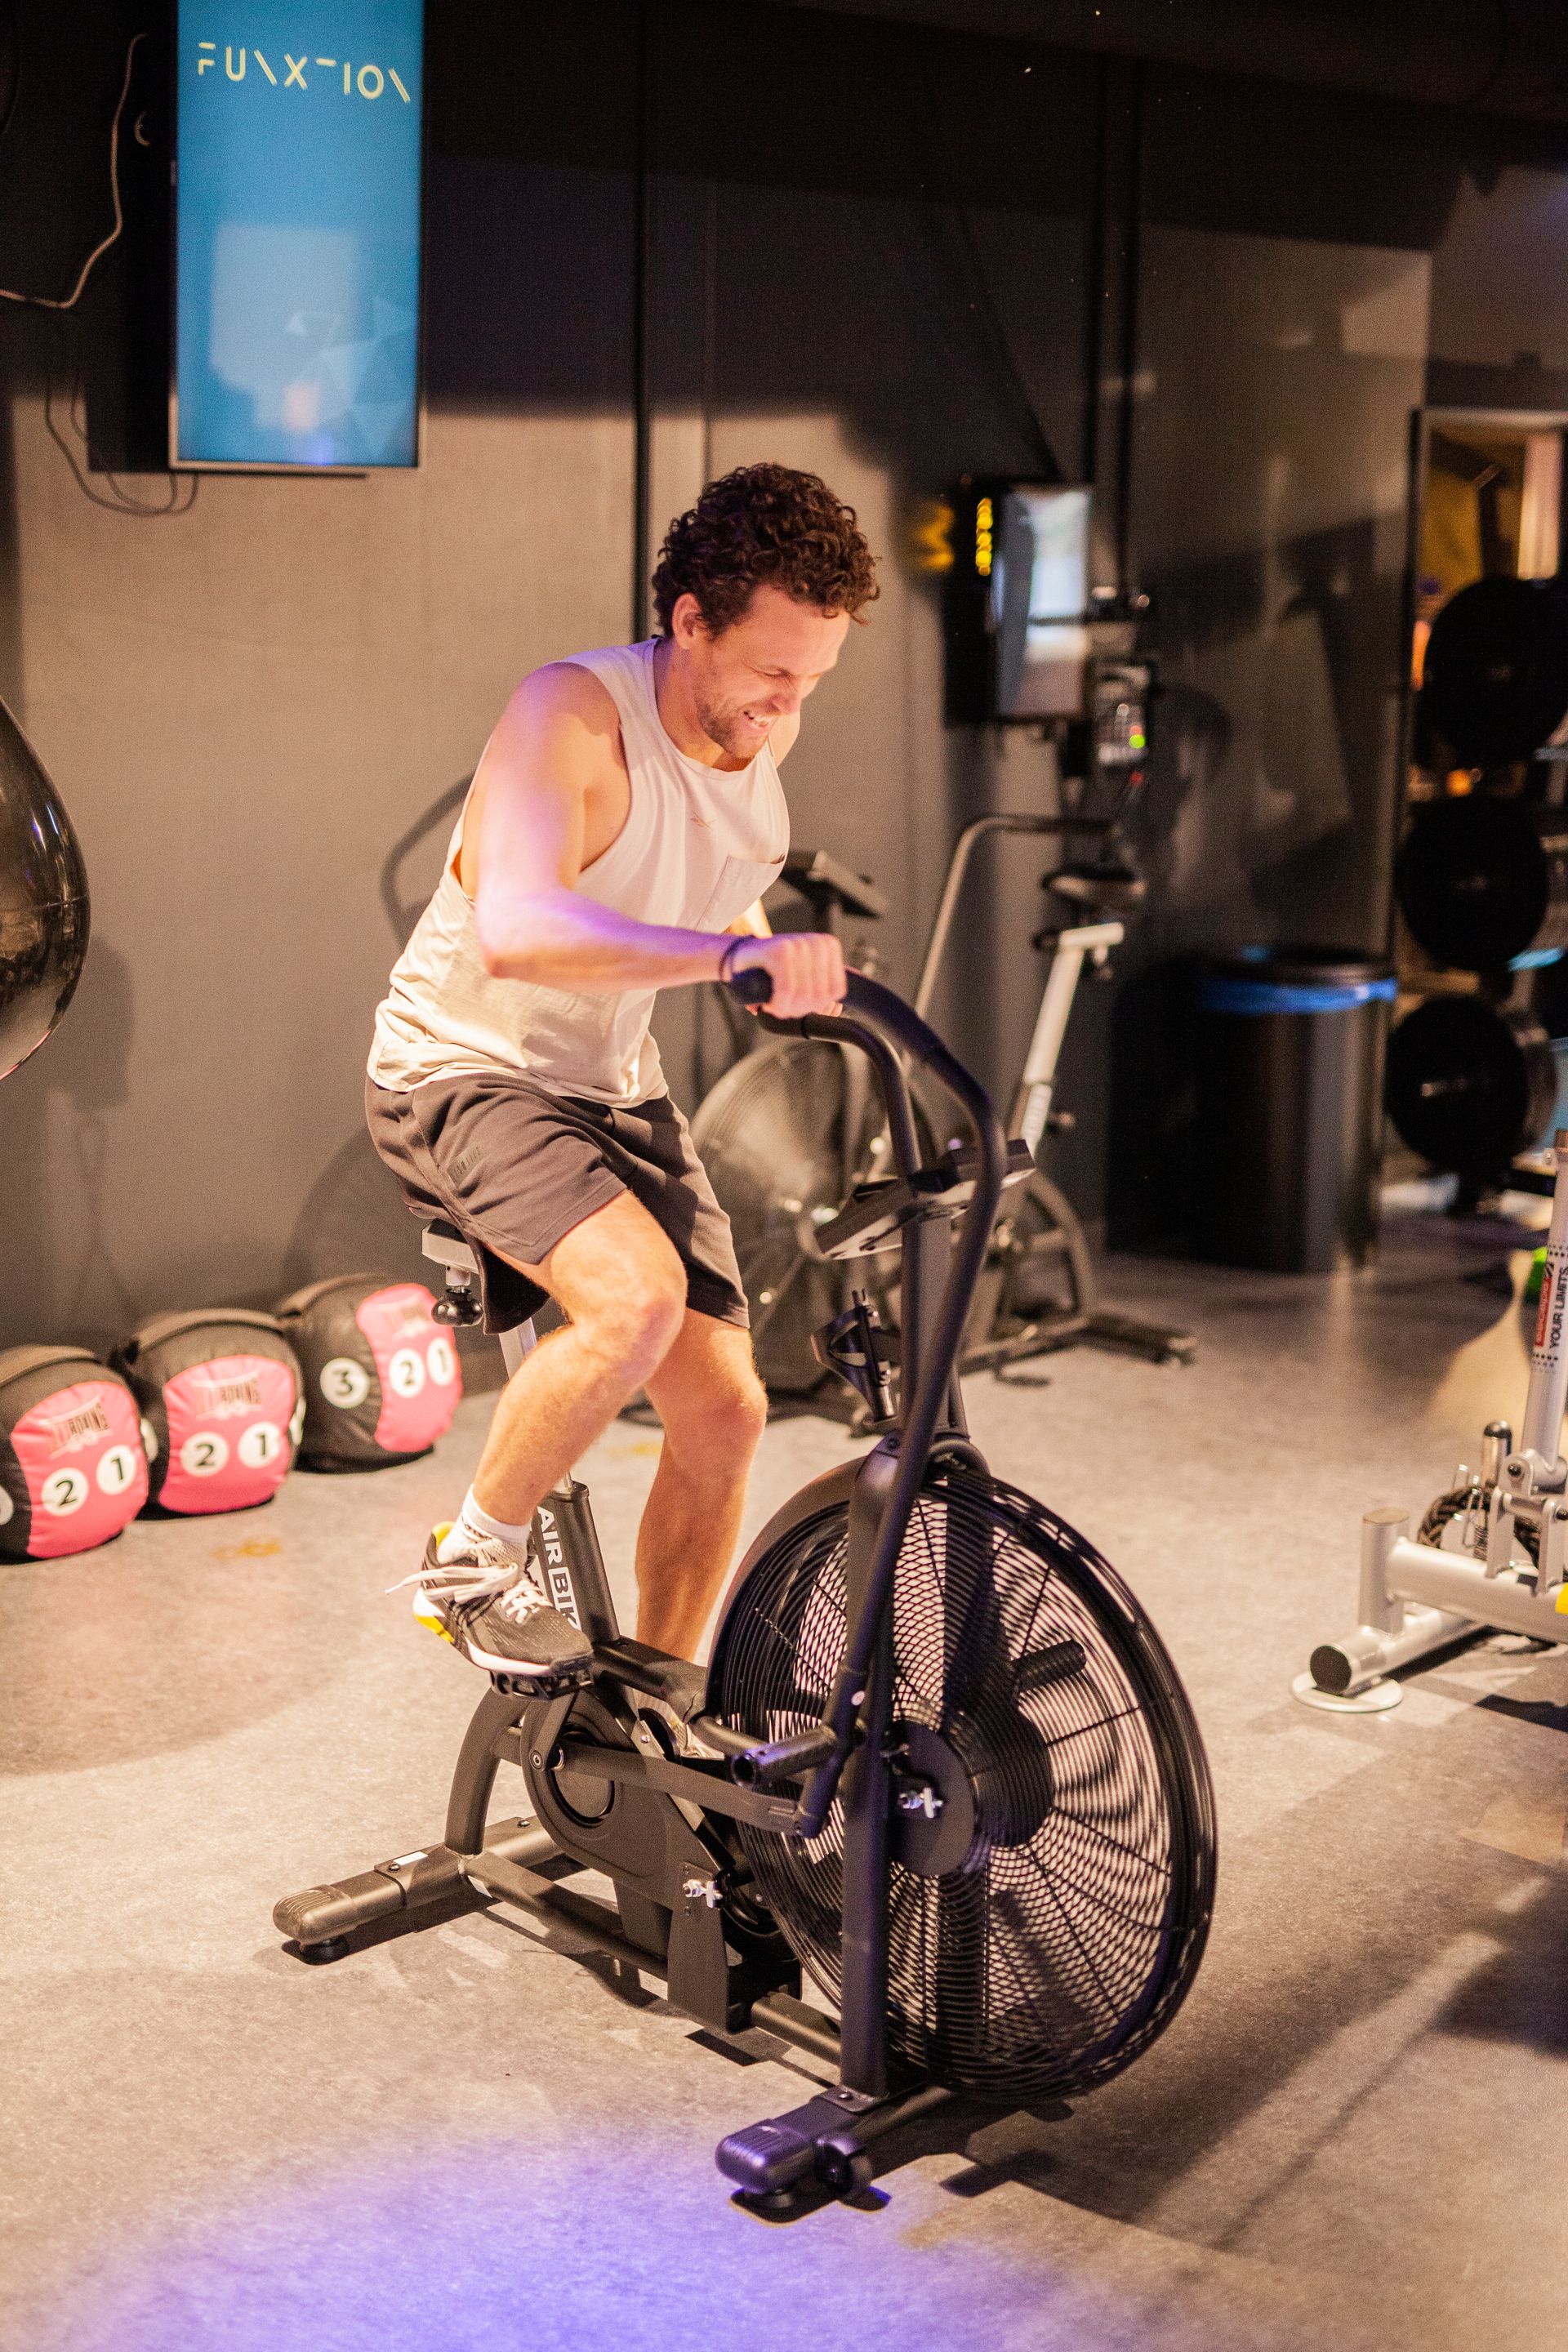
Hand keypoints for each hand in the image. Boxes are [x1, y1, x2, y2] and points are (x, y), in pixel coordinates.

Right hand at [724, 930, 847, 1018]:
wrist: (740, 957)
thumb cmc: (772, 971)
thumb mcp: (804, 976)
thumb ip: (822, 989)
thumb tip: (836, 1009)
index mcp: (828, 946)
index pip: (836, 991)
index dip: (818, 1007)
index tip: (801, 1005)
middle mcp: (815, 942)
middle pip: (819, 996)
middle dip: (799, 1010)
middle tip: (784, 1006)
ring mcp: (798, 945)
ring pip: (803, 996)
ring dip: (786, 1009)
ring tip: (776, 1003)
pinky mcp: (779, 952)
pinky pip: (787, 990)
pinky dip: (778, 1004)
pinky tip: (770, 1003)